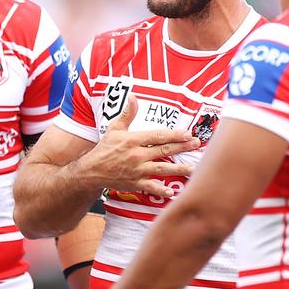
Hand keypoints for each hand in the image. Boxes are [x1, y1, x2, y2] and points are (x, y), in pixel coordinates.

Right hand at [77, 97, 200, 196]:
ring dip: (178, 168)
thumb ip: (127, 114)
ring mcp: (137, 170)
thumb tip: (132, 96)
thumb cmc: (105, 148)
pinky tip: (172, 192)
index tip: (188, 133)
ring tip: (192, 167)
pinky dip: (161, 190)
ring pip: (162, 169)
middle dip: (182, 148)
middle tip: (196, 145)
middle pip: (164, 150)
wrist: (91, 171)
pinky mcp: (135, 183)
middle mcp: (137, 155)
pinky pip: (151, 187)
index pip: (158, 136)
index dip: (174, 135)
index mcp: (133, 140)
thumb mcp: (115, 129)